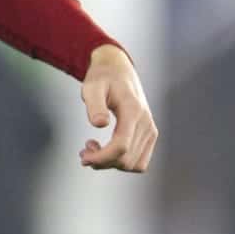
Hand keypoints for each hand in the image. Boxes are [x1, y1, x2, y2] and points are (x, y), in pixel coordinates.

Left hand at [78, 44, 157, 171]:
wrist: (118, 70)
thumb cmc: (102, 78)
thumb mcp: (92, 86)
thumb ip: (95, 104)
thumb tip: (100, 124)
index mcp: (132, 111)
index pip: (121, 146)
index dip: (102, 157)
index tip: (83, 156)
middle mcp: (146, 123)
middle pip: (127, 159)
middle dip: (102, 162)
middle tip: (83, 152)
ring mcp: (151, 130)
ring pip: (134, 164)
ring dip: (112, 164)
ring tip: (93, 149)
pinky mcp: (150, 135)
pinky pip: (140, 161)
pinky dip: (122, 162)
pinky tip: (106, 151)